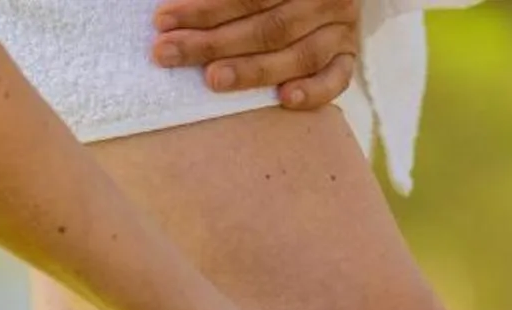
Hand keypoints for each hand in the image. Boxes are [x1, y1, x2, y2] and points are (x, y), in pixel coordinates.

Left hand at [152, 0, 361, 112]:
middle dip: (212, 41)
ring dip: (252, 70)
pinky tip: (284, 99)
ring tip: (212, 79)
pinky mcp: (348, 55)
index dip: (204, 9)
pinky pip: (336, 78)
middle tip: (169, 53)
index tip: (163, 20)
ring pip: (297, 54)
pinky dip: (314, 91)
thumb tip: (172, 12)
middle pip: (266, 26)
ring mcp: (340, 28)